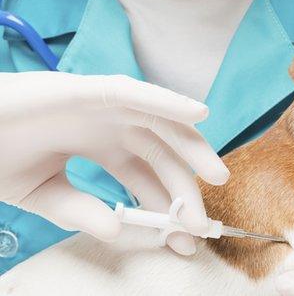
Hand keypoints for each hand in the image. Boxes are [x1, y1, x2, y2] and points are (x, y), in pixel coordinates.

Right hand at [0, 72, 228, 254]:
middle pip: (162, 154)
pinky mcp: (90, 89)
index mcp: (102, 147)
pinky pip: (136, 93)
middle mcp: (111, 125)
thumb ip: (79, 210)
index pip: (145, 178)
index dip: (167, 207)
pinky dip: (167, 100)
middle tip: (203, 224)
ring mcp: (104, 106)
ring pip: (161, 123)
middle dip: (186, 187)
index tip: (185, 238)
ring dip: (193, 146)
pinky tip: (197, 113)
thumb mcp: (42, 191)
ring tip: (217, 176)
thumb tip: (117, 232)